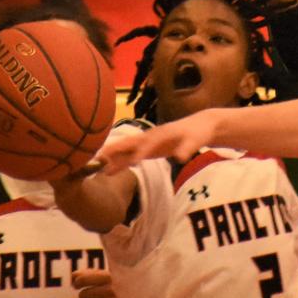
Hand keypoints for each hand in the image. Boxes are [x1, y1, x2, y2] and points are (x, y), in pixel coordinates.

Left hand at [73, 269, 127, 297]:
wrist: (151, 297)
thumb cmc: (128, 283)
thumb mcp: (114, 274)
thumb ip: (94, 273)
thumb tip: (74, 275)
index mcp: (111, 276)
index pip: (83, 279)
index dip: (77, 282)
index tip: (78, 284)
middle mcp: (112, 290)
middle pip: (83, 295)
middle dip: (85, 296)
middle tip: (92, 295)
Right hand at [99, 113, 213, 173]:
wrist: (200, 126)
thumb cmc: (198, 132)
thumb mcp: (196, 140)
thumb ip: (188, 148)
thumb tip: (181, 157)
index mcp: (162, 133)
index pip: (149, 143)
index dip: (140, 152)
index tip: (131, 162)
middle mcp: (151, 136)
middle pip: (130, 143)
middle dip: (115, 149)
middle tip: (98, 158)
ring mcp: (148, 142)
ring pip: (127, 150)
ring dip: (113, 157)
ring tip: (96, 168)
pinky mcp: (148, 149)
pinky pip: (131, 156)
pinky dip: (120, 162)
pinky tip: (109, 171)